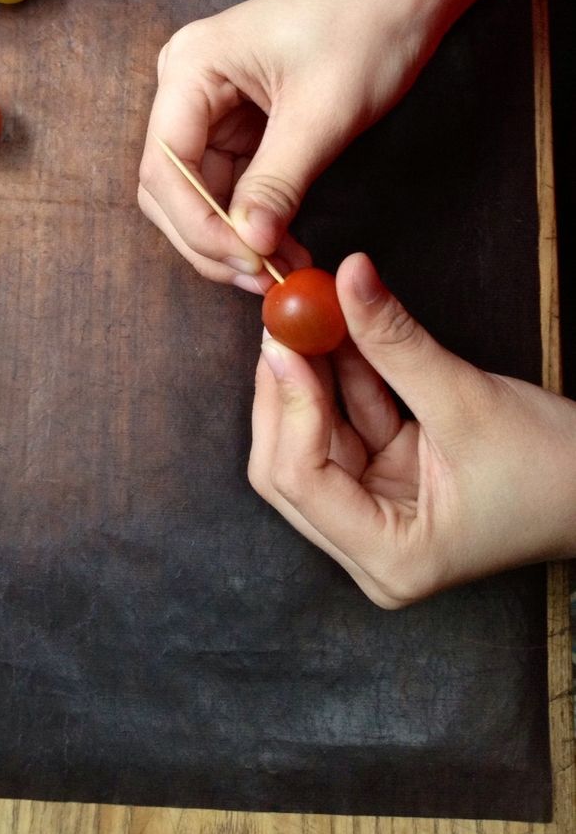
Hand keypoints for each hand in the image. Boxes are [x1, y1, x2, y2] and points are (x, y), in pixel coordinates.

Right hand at [138, 0, 439, 290]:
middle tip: (261, 279)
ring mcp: (209, 106)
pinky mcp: (237, 124)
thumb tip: (249, 245)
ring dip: (233, 238)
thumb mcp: (323, 112)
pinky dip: (252, 221)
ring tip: (280, 271)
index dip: (198, 223)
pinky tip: (283, 247)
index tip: (247, 260)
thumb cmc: (366, 28)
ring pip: (197, 194)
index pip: (165, 165)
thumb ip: (278, 182)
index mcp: (192, 66)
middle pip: (169, 186)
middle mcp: (186, 85)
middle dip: (210, 239)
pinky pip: (229, 186)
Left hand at [249, 253, 575, 606]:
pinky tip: (335, 329)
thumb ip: (396, 341)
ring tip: (309, 310)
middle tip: (284, 319)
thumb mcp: (468, 401)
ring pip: (313, 437)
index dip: (288, 405)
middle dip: (286, 389)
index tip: (284, 339)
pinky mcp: (387, 482)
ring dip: (311, 373)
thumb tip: (347, 275)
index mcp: (391, 558)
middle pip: (290, 464)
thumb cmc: (558, 471)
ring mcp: (376, 515)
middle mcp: (371, 548)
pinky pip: (348, 424)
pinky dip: (341, 377)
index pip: (301, 481)